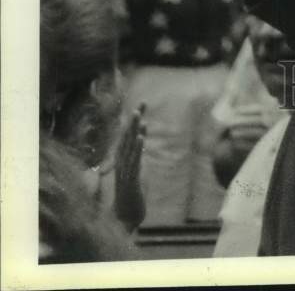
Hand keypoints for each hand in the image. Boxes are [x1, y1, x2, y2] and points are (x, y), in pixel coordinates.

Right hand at [114, 103, 145, 231]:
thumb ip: (137, 157)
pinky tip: (140, 138)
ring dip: (134, 131)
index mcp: (123, 161)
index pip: (128, 137)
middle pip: (127, 139)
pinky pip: (134, 162)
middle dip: (134, 122)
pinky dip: (136, 149)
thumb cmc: (130, 196)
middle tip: (141, 104)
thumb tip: (140, 142)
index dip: (134, 121)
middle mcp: (122, 164)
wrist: (124, 219)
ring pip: (129, 148)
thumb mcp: (136, 172)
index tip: (141, 105)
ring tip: (139, 116)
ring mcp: (125, 172)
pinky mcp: (130, 180)